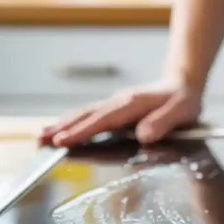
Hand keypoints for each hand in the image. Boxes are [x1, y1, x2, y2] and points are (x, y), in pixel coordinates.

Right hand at [38, 80, 202, 146]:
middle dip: (62, 128)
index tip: (63, 140)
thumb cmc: (183, 100)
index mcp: (132, 104)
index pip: (102, 120)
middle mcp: (119, 101)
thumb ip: (163, 122)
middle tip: (40, 140)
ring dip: (62, 125)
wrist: (183, 83)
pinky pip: (90, 115)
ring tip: (41, 136)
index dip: (82, 131)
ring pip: (84, 114)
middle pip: (86, 115)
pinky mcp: (115, 108)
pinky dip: (73, 122)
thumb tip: (144, 135)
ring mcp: (115, 104)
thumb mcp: (181, 111)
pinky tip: (61, 129)